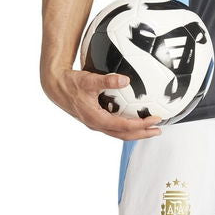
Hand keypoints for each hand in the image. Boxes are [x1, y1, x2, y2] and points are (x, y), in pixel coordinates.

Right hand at [42, 69, 162, 139]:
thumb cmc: (72, 83)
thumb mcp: (89, 80)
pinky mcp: (95, 118)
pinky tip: (133, 117)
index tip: (155, 119)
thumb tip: (126, 79)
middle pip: (124, 135)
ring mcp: (95, 123)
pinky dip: (126, 126)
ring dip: (135, 132)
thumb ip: (108, 80)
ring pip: (119, 132)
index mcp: (97, 118)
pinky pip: (114, 126)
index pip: (124, 126)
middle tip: (158, 129)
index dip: (141, 125)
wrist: (56, 86)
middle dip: (142, 134)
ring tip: (150, 128)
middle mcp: (97, 124)